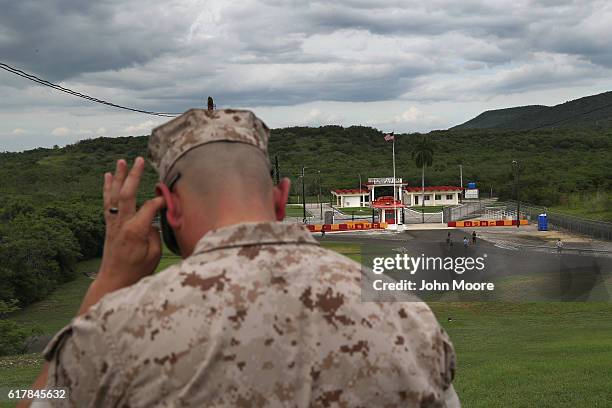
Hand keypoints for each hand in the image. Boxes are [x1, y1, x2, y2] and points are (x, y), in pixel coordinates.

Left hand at [97, 157, 164, 290]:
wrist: (114, 281)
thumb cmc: (137, 270)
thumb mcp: (154, 254)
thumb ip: (155, 233)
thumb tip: (154, 218)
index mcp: (135, 231)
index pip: (149, 207)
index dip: (161, 200)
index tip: (171, 199)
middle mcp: (121, 224)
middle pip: (127, 194)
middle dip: (133, 175)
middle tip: (139, 160)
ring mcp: (113, 223)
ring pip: (114, 195)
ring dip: (118, 176)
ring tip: (121, 161)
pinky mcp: (109, 225)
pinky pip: (107, 202)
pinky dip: (107, 188)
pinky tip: (108, 176)